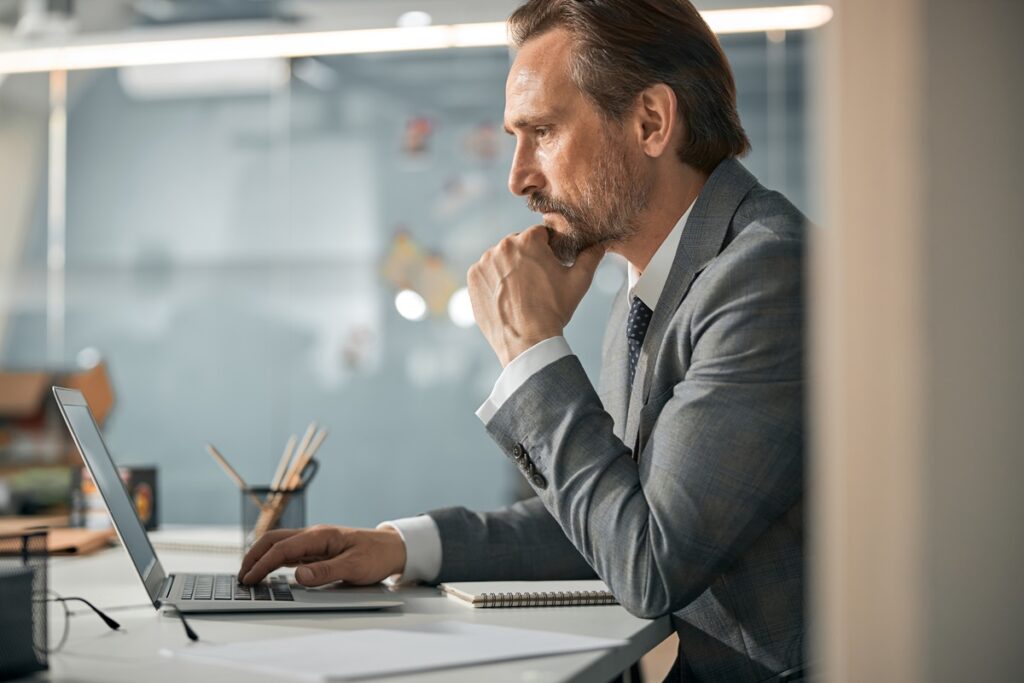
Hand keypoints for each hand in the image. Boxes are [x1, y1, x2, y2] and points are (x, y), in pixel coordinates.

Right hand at [237, 525, 405, 586]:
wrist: (393, 548)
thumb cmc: (376, 555)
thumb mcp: (354, 567)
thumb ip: (326, 572)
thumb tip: (299, 576)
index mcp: (320, 536)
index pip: (283, 548)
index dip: (263, 564)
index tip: (250, 579)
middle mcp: (314, 535)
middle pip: (274, 540)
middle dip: (254, 556)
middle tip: (241, 577)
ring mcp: (314, 542)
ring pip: (279, 544)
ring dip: (261, 557)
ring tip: (248, 575)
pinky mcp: (317, 550)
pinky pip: (289, 552)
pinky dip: (273, 560)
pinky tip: (267, 572)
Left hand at [467, 225, 605, 366]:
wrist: (527, 341)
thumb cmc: (554, 310)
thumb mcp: (578, 282)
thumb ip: (591, 257)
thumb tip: (601, 244)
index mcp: (528, 240)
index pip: (539, 234)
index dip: (547, 249)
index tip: (549, 266)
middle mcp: (502, 246)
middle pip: (518, 245)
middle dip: (526, 258)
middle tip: (536, 283)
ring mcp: (484, 263)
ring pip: (501, 259)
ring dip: (509, 269)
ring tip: (521, 293)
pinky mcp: (473, 279)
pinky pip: (485, 273)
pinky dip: (494, 282)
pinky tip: (506, 297)